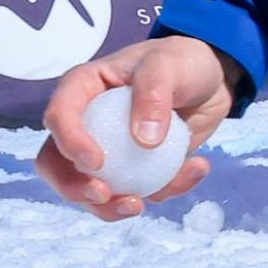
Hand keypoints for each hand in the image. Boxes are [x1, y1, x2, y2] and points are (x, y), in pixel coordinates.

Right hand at [35, 36, 233, 220]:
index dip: (69, 143)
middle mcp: (85, 124)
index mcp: (82, 90)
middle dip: (73, 188)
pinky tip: (196, 168)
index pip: (59, 116)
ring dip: (108, 207)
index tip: (97, 162)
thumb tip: (144, 141)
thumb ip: (154, 93)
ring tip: (140, 205)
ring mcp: (107, 151)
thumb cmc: (181, 61)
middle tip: (104, 195)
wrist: (209, 79)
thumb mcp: (169, 64)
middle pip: (57, 164)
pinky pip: (138, 190)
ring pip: (89, 189)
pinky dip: (164, 190)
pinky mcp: (133, 170)